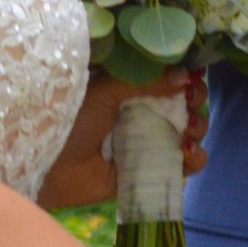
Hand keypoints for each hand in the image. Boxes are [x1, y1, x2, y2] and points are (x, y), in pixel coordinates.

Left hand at [37, 68, 208, 210]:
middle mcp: (142, 113)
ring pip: (189, 133)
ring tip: (188, 133)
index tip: (192, 79)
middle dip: (195, 102)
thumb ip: (146, 81)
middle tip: (191, 104)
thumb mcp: (105, 90)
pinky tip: (187, 155)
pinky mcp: (151, 171)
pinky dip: (194, 159)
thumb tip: (186, 75)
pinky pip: (183, 165)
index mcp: (129, 88)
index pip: (169, 77)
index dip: (185, 76)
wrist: (49, 167)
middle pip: (184, 104)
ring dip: (198, 129)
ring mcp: (148, 142)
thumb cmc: (70, 120)